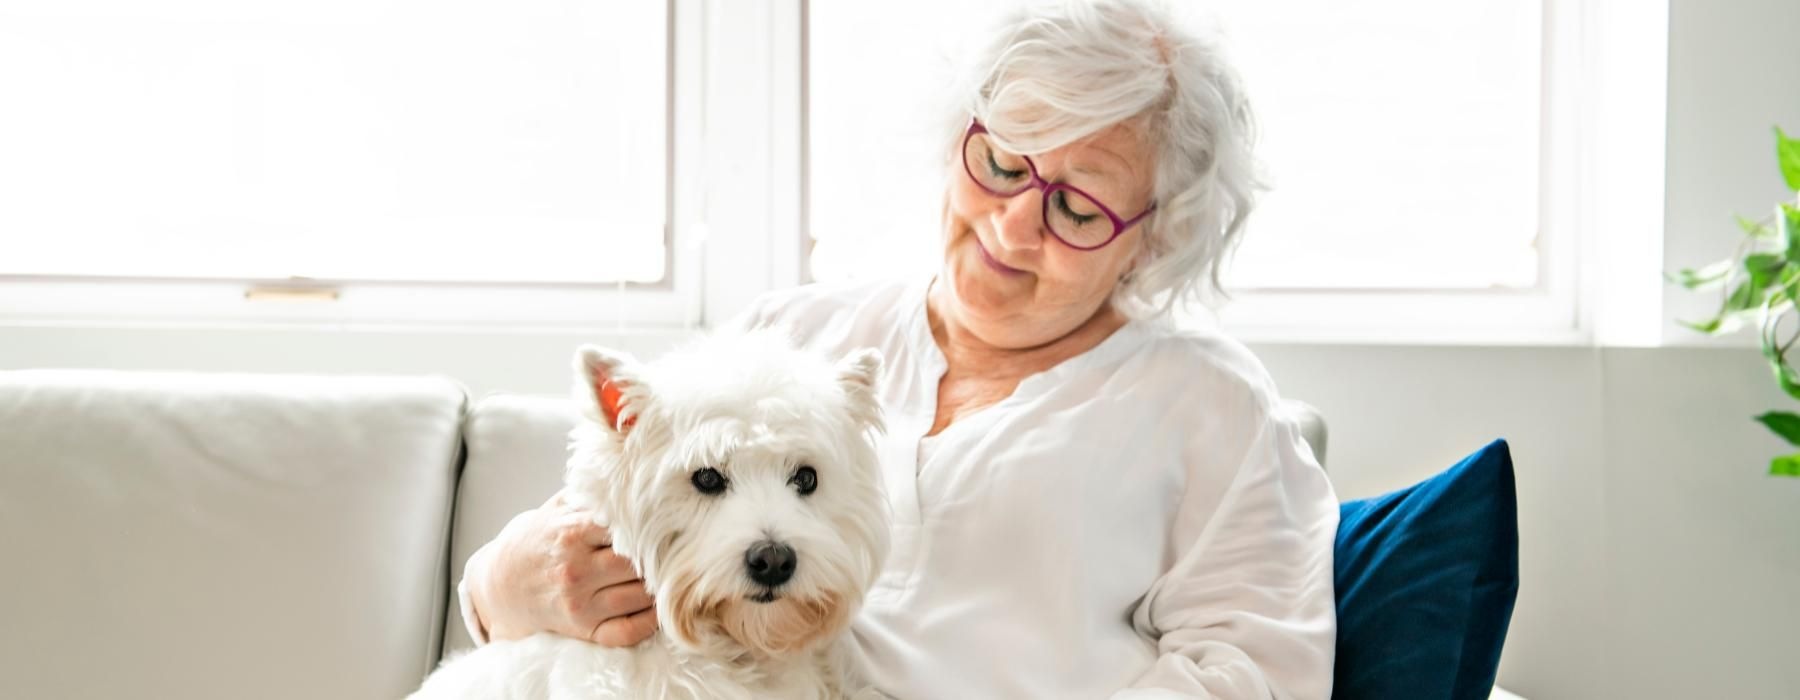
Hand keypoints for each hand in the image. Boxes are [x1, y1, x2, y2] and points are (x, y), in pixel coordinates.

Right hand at [468, 491, 656, 645]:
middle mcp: (576, 571)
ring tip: (670, 574)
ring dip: (660, 586)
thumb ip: (593, 493)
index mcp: (572, 534)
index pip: (628, 528)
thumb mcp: (558, 507)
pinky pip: (628, 631)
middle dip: (658, 556)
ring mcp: (579, 604)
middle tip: (675, 551)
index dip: (651, 526)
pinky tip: (658, 606)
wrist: (502, 583)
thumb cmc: (540, 539)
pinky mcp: (583, 630)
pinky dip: (651, 622)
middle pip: (638, 563)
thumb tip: (633, 477)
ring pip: (640, 596)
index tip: (665, 524)